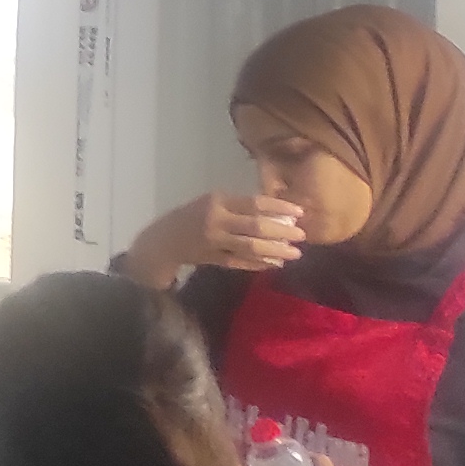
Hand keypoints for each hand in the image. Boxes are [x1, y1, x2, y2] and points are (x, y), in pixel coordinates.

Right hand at [130, 194, 306, 283]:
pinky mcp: (213, 259)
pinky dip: (259, 263)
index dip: (280, 207)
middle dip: (282, 231)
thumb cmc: (191, 215)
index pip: (254, 203)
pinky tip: (275, 264)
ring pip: (250, 247)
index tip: (301, 212)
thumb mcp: (211, 202)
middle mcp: (216, 221)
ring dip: (275, 250)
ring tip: (295, 253)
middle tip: (302, 235)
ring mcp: (214, 242)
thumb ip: (239, 206)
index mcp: (217, 202)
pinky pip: (241, 262)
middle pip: (255, 226)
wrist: (162, 240)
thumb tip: (277, 213)